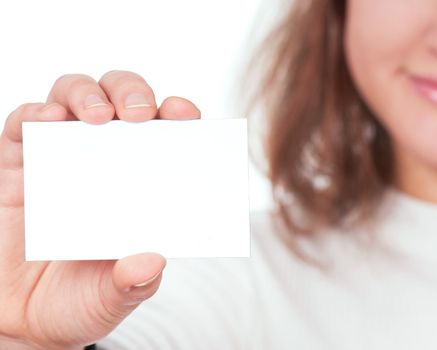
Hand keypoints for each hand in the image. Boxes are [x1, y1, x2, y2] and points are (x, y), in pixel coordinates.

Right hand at [0, 70, 200, 348]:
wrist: (23, 320)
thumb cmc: (79, 299)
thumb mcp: (114, 296)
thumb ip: (134, 282)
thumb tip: (151, 262)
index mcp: (141, 183)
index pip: (166, 134)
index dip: (177, 115)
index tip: (185, 114)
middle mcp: (105, 161)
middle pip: (122, 101)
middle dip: (132, 93)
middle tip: (138, 114)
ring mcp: (61, 157)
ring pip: (74, 97)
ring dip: (86, 95)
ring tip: (97, 116)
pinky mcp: (17, 164)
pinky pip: (23, 125)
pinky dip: (35, 115)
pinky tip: (48, 121)